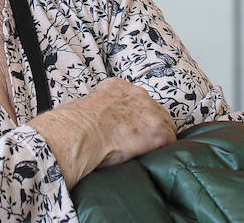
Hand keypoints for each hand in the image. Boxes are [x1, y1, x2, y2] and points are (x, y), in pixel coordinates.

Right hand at [28, 78, 177, 187]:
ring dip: (157, 138)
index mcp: (117, 86)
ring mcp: (149, 111)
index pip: (137, 100)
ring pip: (165, 125)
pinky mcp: (157, 130)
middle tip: (139, 143)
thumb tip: (96, 124)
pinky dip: (162, 151)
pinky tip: (151, 157)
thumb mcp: (86, 107)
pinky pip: (170, 142)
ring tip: (145, 152)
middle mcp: (136, 94)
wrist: (77, 134)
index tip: (132, 129)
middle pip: (155, 111)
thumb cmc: (73, 126)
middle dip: (150, 126)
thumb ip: (99, 110)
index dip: (137, 117)